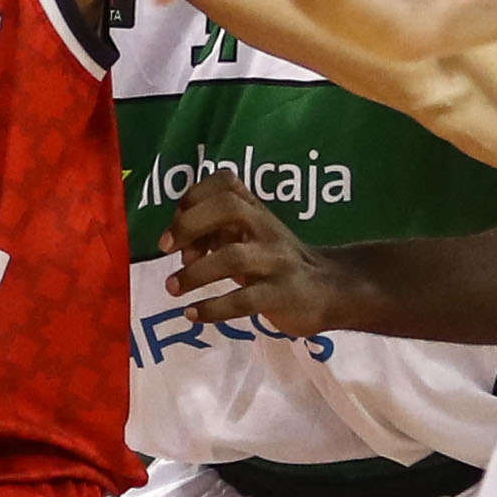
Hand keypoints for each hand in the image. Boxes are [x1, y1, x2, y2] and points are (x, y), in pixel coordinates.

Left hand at [163, 172, 358, 335]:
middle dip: (189, 225)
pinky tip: (192, 314)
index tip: (175, 222)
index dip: (194, 196)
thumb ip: (217, 231)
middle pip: (228, 207)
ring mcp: (275, 262)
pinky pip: (243, 300)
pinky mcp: (281, 295)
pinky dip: (212, 308)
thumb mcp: (251, 237)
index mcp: (257, 211)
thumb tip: (177, 241)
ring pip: (232, 257)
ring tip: (172, 287)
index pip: (226, 182)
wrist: (331, 290)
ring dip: (194, 273)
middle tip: (165, 249)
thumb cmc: (278, 262)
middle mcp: (266, 229)